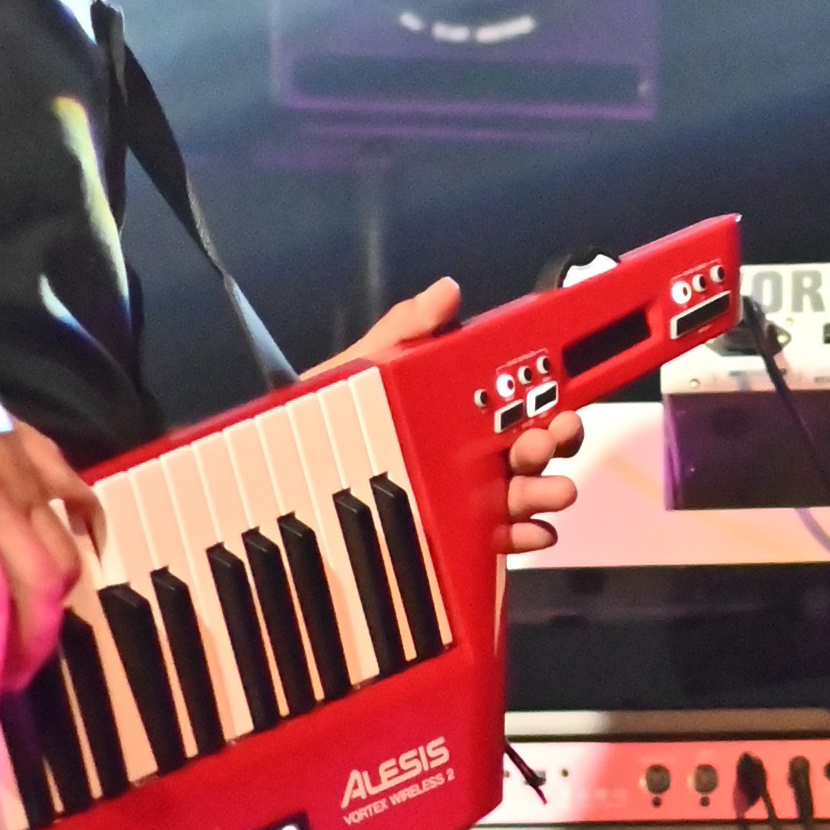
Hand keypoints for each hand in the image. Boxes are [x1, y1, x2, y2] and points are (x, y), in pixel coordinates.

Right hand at [0, 266, 105, 696]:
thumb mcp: (16, 432)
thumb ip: (54, 475)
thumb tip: (91, 514)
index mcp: (28, 488)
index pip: (64, 566)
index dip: (56, 619)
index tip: (36, 654)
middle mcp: (1, 502)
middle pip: (38, 591)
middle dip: (31, 653)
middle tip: (9, 693)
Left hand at [309, 276, 583, 563]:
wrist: (270, 479)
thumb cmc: (313, 420)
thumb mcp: (358, 370)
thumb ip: (404, 332)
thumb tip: (445, 291)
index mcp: (452, 410)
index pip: (514, 400)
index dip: (546, 397)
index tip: (559, 398)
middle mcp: (464, 453)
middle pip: (527, 446)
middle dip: (551, 443)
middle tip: (545, 442)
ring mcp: (459, 497)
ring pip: (518, 493)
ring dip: (544, 491)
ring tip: (551, 492)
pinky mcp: (447, 537)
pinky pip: (493, 538)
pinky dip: (519, 535)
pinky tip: (529, 531)